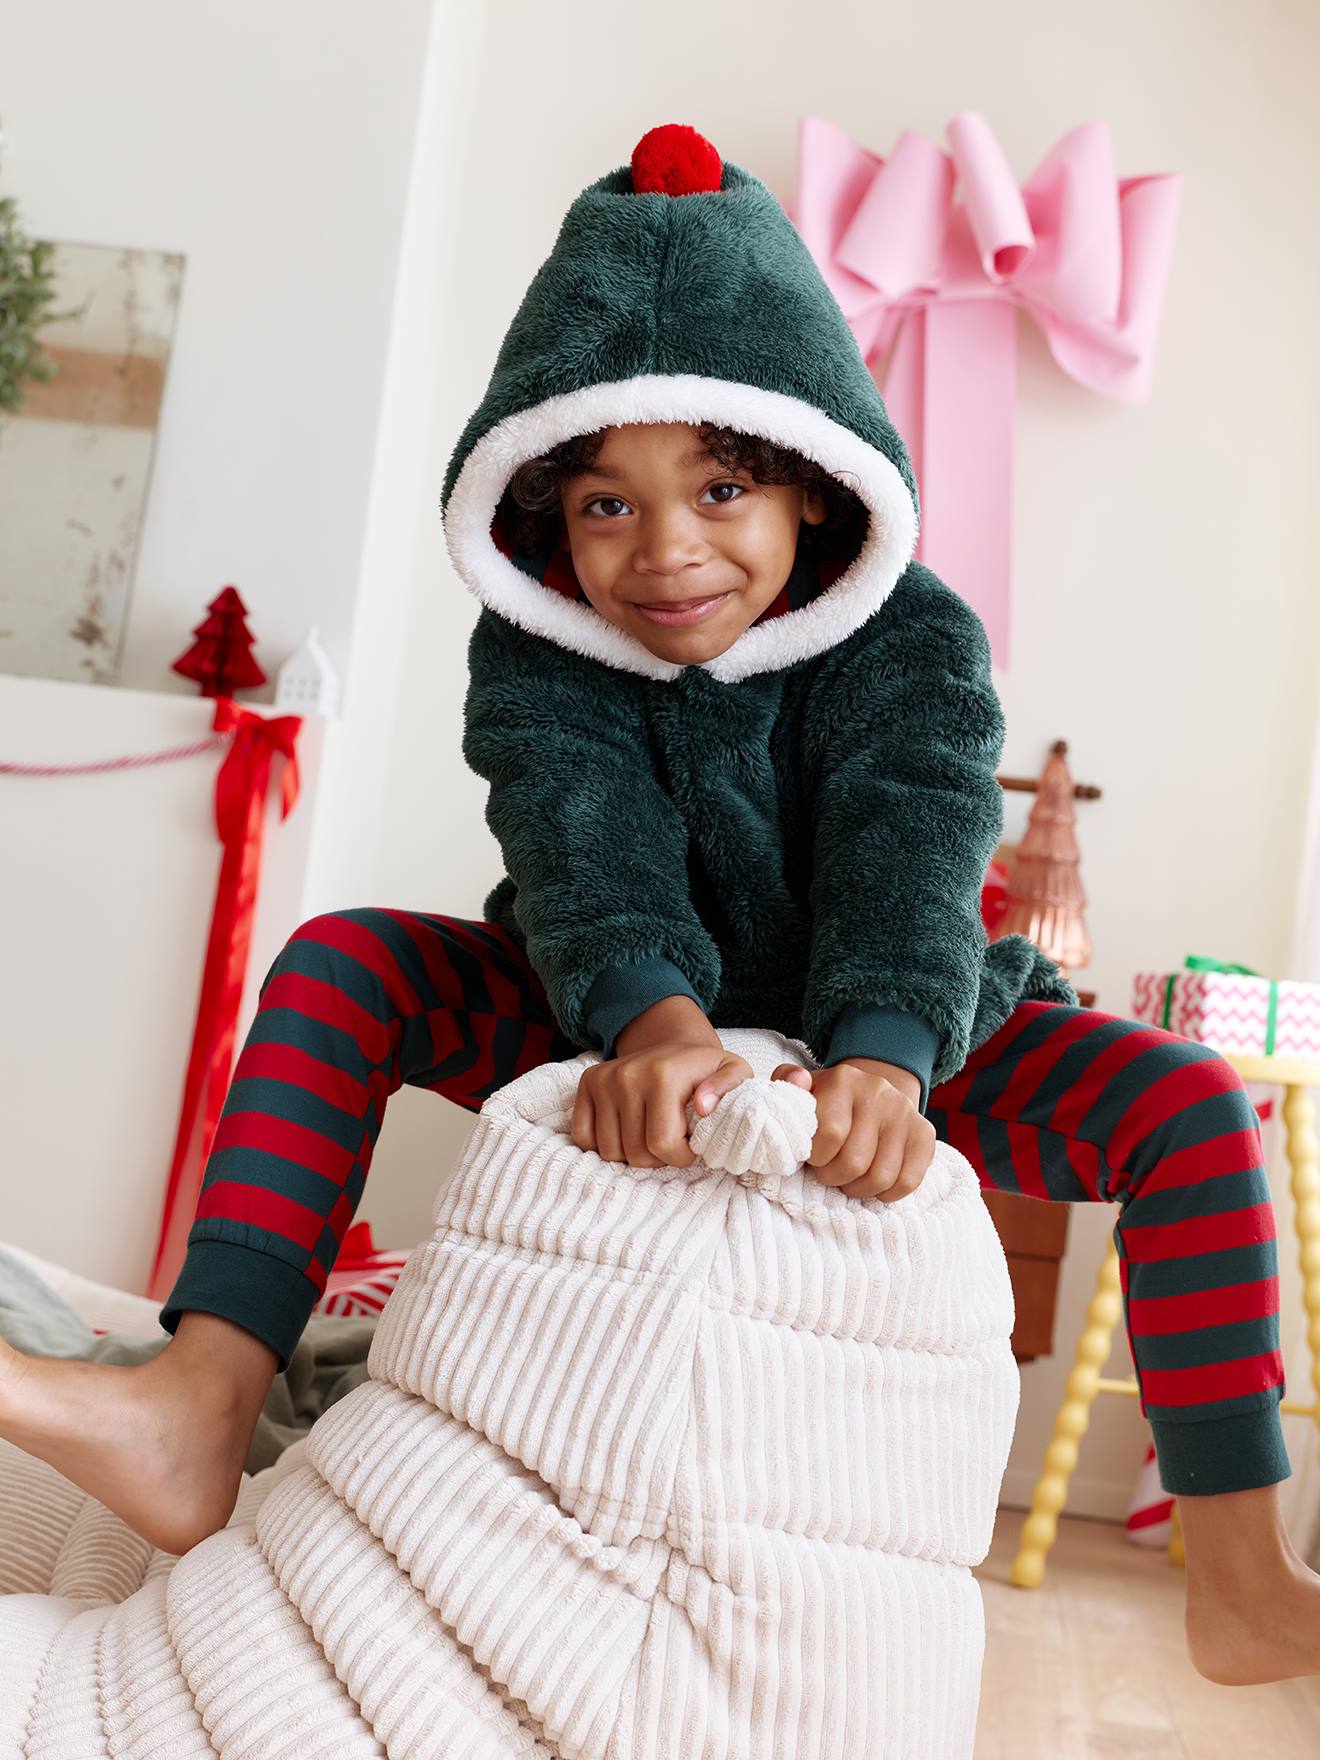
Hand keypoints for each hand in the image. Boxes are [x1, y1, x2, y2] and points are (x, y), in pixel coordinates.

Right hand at [571, 1042, 754, 1168]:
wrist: (671, 1044)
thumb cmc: (704, 1070)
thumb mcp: (733, 1071)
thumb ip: (729, 1087)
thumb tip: (703, 1106)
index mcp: (663, 1076)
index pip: (662, 1144)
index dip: (680, 1157)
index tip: (690, 1147)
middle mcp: (627, 1076)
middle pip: (634, 1153)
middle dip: (657, 1159)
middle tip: (670, 1143)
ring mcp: (603, 1080)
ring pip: (609, 1151)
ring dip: (632, 1155)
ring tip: (650, 1137)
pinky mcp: (587, 1084)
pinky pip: (583, 1137)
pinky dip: (604, 1144)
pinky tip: (626, 1133)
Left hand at [771, 1057, 936, 1200]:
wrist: (869, 1095)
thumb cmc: (826, 1103)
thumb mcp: (801, 1092)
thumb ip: (786, 1083)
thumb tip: (797, 1081)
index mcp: (842, 1080)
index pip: (830, 1134)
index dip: (816, 1158)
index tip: (812, 1157)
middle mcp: (878, 1092)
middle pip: (854, 1162)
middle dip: (834, 1177)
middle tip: (829, 1172)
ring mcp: (904, 1112)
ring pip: (881, 1177)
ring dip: (858, 1189)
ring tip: (848, 1178)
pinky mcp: (924, 1133)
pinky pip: (908, 1181)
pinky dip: (887, 1194)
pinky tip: (873, 1184)